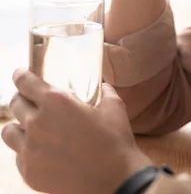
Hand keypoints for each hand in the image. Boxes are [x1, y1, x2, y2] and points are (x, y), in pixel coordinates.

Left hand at [2, 69, 151, 193]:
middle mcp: (37, 123)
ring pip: (9, 131)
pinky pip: (18, 156)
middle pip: (15, 104)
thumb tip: (102, 86)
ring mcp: (30, 150)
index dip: (20, 75)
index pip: (24, 82)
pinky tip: (41, 150)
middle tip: (32, 101)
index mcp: (56, 101)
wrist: (115, 181)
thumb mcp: (113, 107)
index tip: (20, 73)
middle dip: (22, 99)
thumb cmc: (115, 141)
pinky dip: (26, 150)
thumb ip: (103, 92)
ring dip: (19, 126)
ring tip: (31, 128)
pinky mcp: (29, 172)